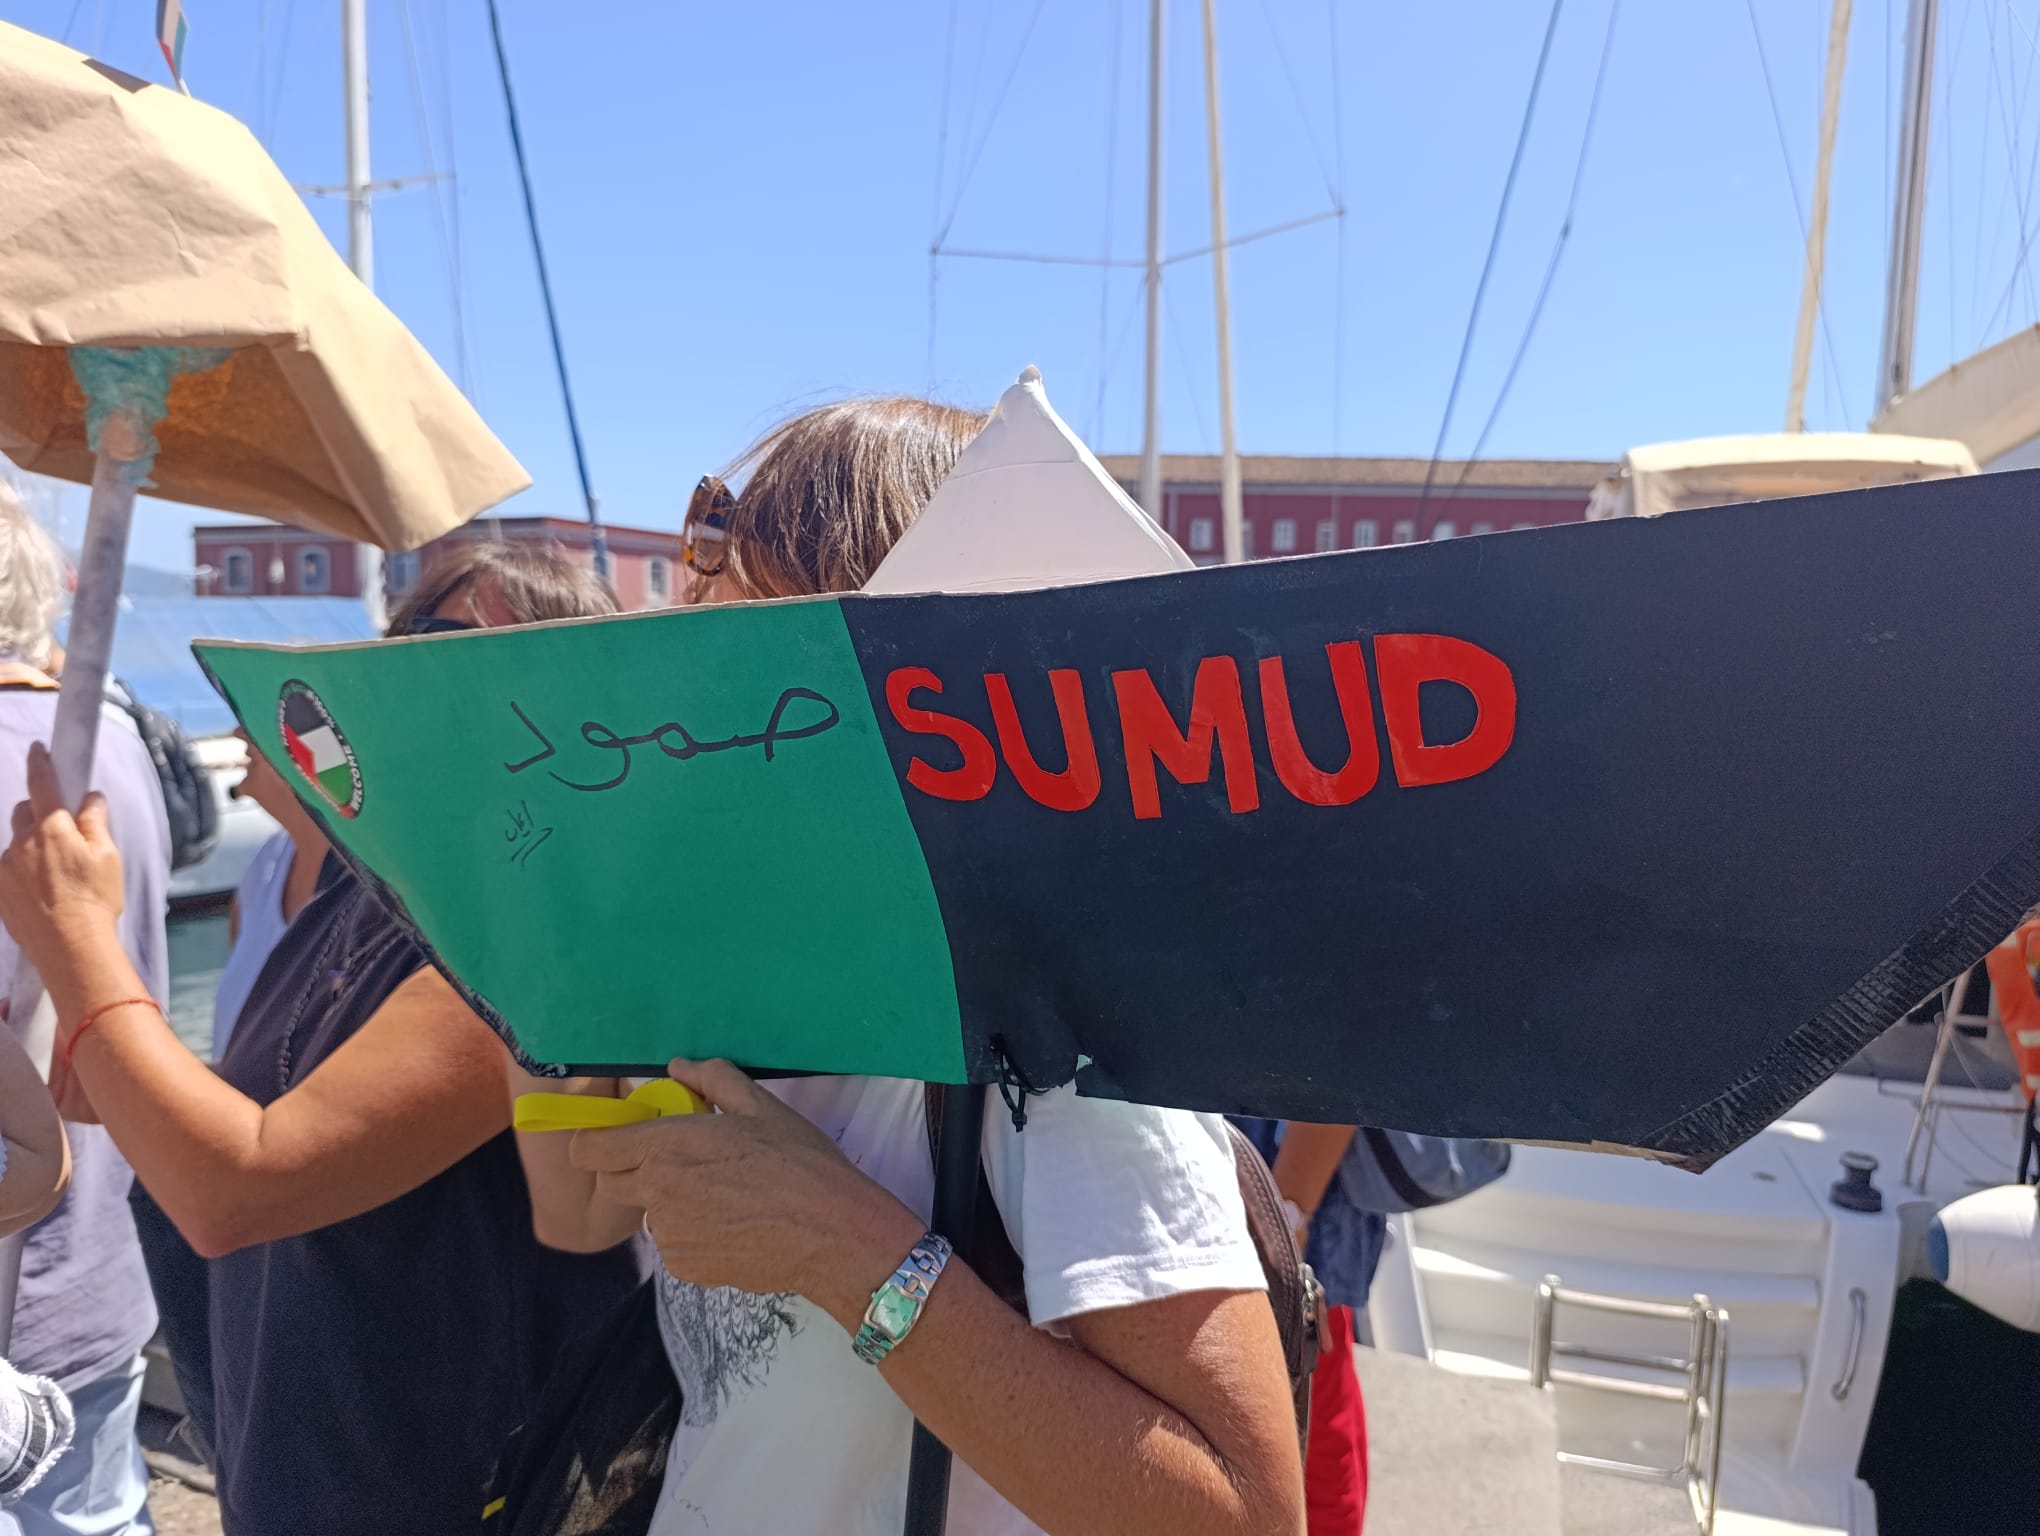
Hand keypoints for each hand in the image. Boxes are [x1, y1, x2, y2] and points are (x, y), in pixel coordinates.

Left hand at [0, 744, 125, 973]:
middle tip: (61, 831)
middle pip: (24, 813)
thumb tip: (90, 797)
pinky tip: (42, 891)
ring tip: (54, 873)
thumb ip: (95, 822)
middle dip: (39, 814)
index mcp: (53, 828)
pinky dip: (22, 871)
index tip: (39, 749)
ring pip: (16, 843)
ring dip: (31, 846)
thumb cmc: (95, 899)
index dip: (41, 764)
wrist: (69, 946)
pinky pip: (9, 870)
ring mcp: (6, 867)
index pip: (42, 785)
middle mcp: (22, 842)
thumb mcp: (108, 857)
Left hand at [568, 1059, 919, 1311]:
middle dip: (631, 1168)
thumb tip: (678, 1067)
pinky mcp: (686, 1268)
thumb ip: (712, 1078)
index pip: (589, 1149)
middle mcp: (657, 1193)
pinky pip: (673, 1244)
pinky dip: (692, 1233)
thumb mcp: (761, 1106)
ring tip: (721, 1195)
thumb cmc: (801, 1163)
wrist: (833, 1235)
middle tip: (678, 1160)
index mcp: (667, 1147)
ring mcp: (669, 1236)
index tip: (623, 1135)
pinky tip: (733, 1223)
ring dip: (667, 1202)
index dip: (597, 1140)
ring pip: (647, 1213)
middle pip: (610, 1182)